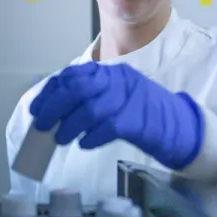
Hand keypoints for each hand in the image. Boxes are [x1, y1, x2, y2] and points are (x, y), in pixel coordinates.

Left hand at [29, 62, 204, 169]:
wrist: (180, 126)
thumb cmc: (143, 114)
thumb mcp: (116, 96)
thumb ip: (90, 97)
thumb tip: (54, 111)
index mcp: (111, 72)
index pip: (73, 75)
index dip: (51, 91)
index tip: (37, 108)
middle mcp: (119, 80)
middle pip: (78, 88)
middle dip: (54, 107)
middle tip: (42, 125)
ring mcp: (130, 99)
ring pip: (90, 108)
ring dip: (69, 125)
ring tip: (60, 138)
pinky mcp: (137, 120)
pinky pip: (107, 127)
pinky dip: (90, 137)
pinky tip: (84, 144)